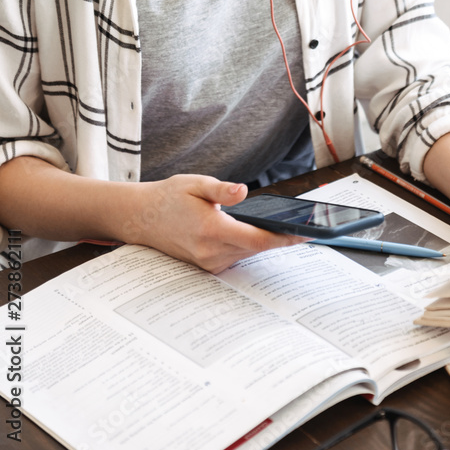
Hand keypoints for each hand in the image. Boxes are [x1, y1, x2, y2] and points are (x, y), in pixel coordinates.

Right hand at [122, 174, 305, 272]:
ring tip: (291, 230)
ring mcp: (208, 262)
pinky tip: (261, 234)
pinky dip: (250, 246)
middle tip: (308, 228)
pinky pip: (236, 257)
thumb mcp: (195, 184)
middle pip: (256, 249)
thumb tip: (243, 191)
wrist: (141, 218)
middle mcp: (211, 252)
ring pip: (247, 254)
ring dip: (266, 243)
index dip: (284, 238)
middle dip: (281, 239)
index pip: (256, 239)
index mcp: (211, 230)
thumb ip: (221, 189)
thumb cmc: (168, 197)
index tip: (305, 234)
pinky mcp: (207, 265)